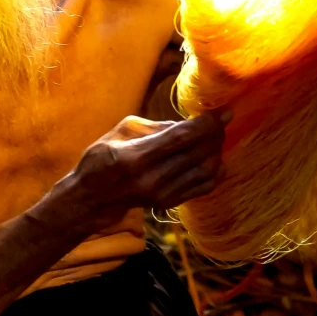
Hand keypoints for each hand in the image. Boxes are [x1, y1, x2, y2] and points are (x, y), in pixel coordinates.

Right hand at [51, 111, 227, 239]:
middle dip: (215, 134)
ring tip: (217, 138)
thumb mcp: (121, 132)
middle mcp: (152, 178)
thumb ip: (155, 126)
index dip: (207, 124)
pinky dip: (215, 173)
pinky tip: (217, 160)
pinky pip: (202, 188)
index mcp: (137, 156)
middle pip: (196, 154)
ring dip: (216, 152)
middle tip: (222, 121)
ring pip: (204, 171)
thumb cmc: (102, 159)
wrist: (91, 198)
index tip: (224, 111)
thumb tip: (185, 125)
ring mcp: (162, 194)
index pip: (181, 138)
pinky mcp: (168, 204)